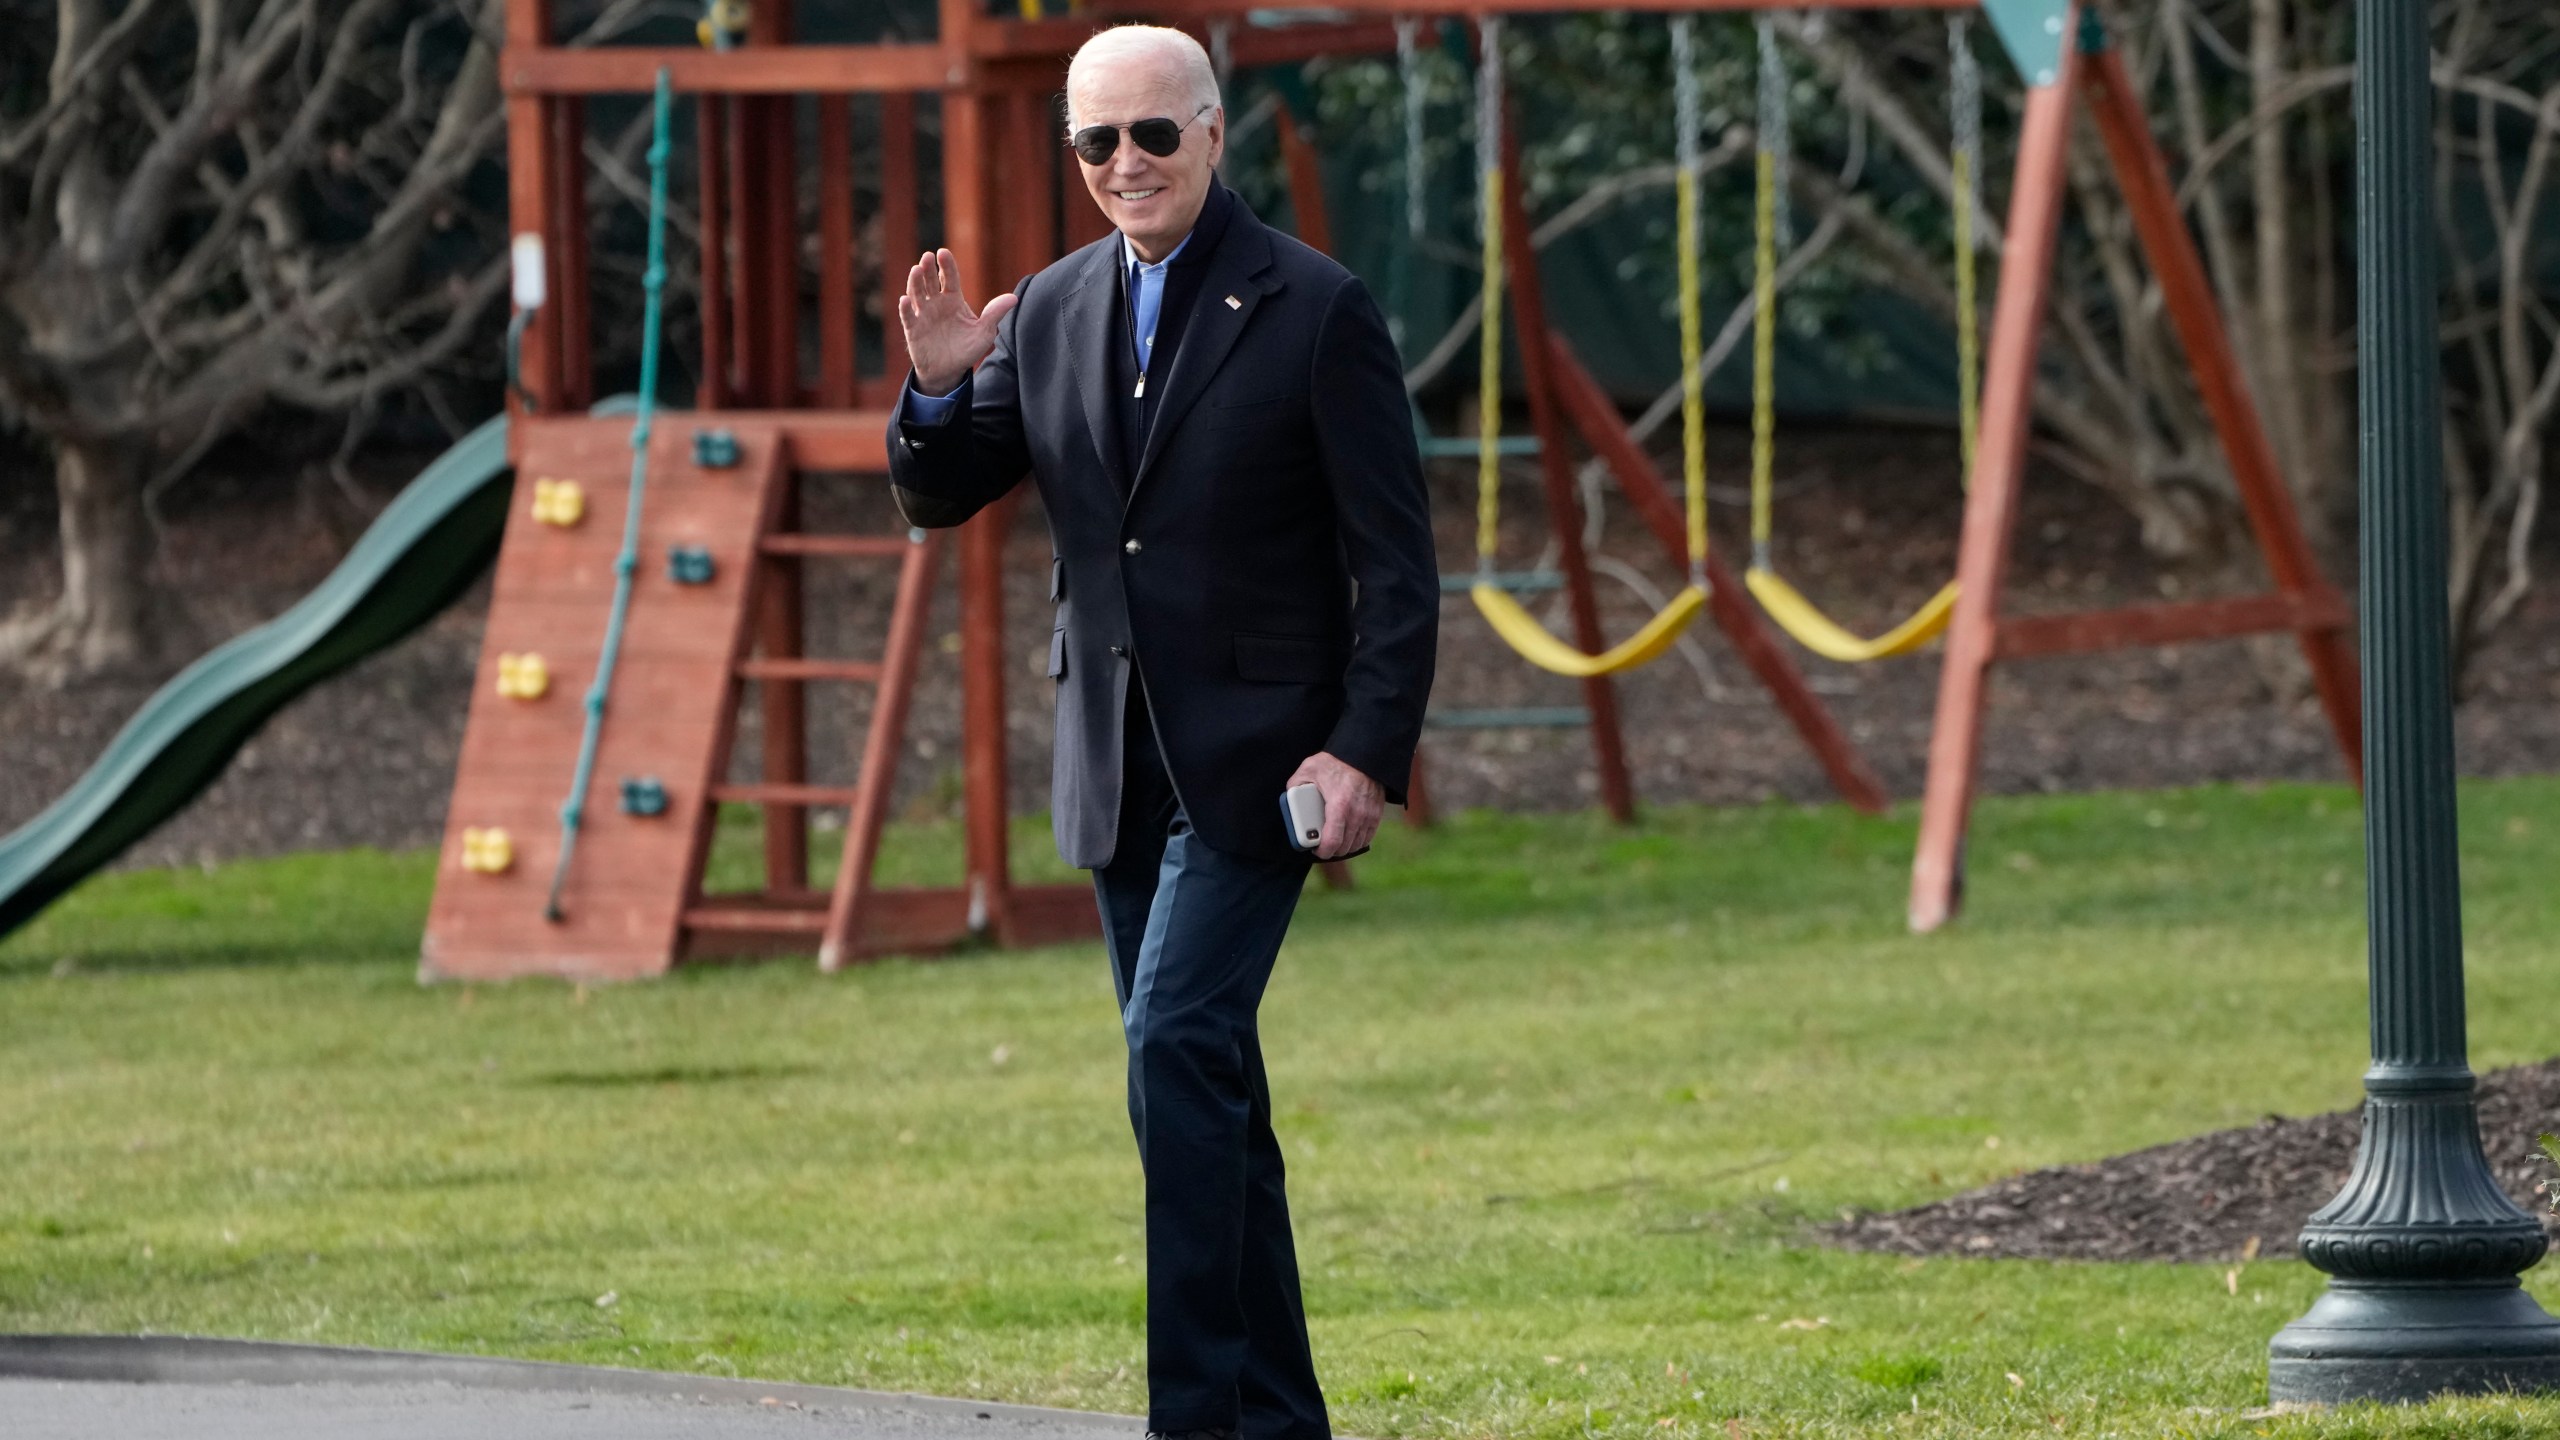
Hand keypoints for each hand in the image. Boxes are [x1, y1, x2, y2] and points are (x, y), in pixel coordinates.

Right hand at [898, 248, 1017, 395]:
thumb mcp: (984, 332)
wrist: (949, 371)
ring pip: (917, 294)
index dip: (946, 265)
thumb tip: (1014, 298)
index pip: (950, 278)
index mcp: (954, 299)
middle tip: (927, 257)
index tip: (943, 252)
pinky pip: (908, 317)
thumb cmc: (966, 349)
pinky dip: (905, 308)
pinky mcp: (913, 329)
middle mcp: (936, 303)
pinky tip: (904, 300)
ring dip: (915, 282)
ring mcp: (923, 314)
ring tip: (916, 270)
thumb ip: (995, 314)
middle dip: (928, 269)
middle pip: (931, 281)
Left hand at [1285, 752, 1383, 860]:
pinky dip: (1358, 840)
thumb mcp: (1309, 769)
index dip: (1322, 852)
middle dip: (1332, 850)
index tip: (1315, 849)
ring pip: (1357, 843)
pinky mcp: (1377, 813)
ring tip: (1335, 841)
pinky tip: (1349, 837)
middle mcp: (1357, 814)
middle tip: (1322, 845)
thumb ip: (1296, 785)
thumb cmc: (1335, 761)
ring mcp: (1369, 815)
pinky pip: (1368, 836)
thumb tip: (1290, 798)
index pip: (1332, 842)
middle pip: (1344, 846)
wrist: (1362, 753)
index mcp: (1339, 806)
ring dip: (1345, 847)